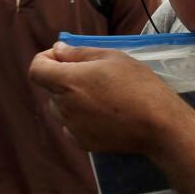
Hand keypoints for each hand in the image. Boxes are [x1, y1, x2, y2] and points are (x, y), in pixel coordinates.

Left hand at [28, 43, 188, 153]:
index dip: (45, 60)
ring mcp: (72, 127)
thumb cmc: (138, 84)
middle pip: (50, 89)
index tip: (63, 58)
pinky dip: (81, 118)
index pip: (36, 69)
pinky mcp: (83, 143)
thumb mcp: (113, 58)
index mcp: (68, 82)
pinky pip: (72, 126)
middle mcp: (64, 106)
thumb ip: (79, 52)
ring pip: (61, 108)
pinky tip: (104, 115)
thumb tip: (57, 50)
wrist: (158, 124)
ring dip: (72, 99)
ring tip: (101, 97)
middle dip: (64, 79)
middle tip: (93, 76)